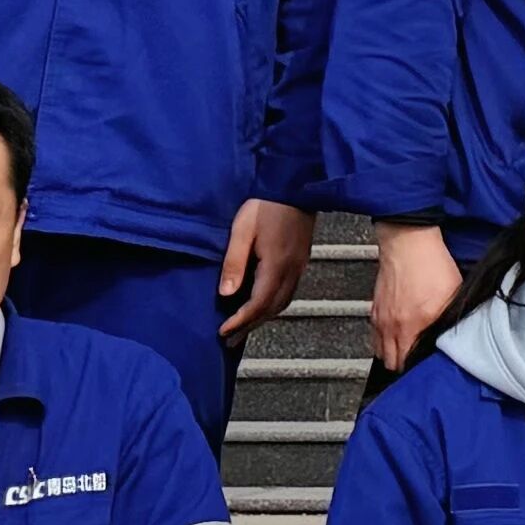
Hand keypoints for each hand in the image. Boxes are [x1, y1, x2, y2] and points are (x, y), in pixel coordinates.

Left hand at [219, 200, 314, 334]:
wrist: (296, 185)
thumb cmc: (267, 204)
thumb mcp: (242, 230)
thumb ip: (234, 263)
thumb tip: (225, 294)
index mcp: (277, 265)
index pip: (257, 304)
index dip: (240, 321)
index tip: (222, 331)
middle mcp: (292, 270)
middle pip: (271, 309)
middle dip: (249, 327)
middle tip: (230, 340)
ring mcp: (299, 266)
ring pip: (282, 302)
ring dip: (262, 319)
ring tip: (243, 329)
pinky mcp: (301, 260)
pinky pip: (288, 292)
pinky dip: (273, 305)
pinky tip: (262, 306)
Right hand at [364, 220, 463, 373]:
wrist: (409, 243)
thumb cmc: (431, 265)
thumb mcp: (452, 295)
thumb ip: (450, 320)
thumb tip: (454, 338)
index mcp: (413, 326)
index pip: (408, 364)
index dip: (417, 369)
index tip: (425, 368)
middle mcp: (392, 327)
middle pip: (391, 363)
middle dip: (404, 366)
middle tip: (416, 363)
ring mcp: (381, 319)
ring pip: (381, 352)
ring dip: (392, 355)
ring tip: (406, 352)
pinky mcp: (375, 310)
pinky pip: (375, 336)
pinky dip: (384, 341)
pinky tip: (397, 335)